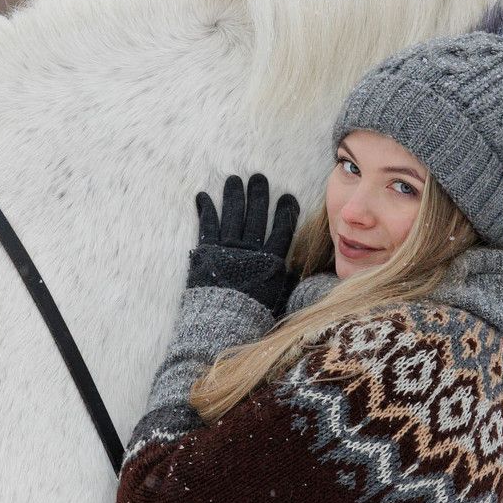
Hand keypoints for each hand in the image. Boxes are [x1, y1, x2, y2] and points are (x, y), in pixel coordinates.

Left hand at [187, 174, 300, 314]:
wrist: (221, 325)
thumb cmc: (251, 317)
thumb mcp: (277, 300)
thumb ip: (286, 282)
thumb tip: (299, 273)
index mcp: (270, 262)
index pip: (282, 229)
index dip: (286, 211)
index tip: (288, 196)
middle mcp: (250, 250)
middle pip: (257, 215)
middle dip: (259, 194)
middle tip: (259, 177)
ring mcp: (228, 249)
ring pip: (233, 214)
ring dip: (234, 195)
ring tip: (234, 179)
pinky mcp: (207, 252)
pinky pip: (207, 226)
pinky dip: (205, 209)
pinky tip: (203, 195)